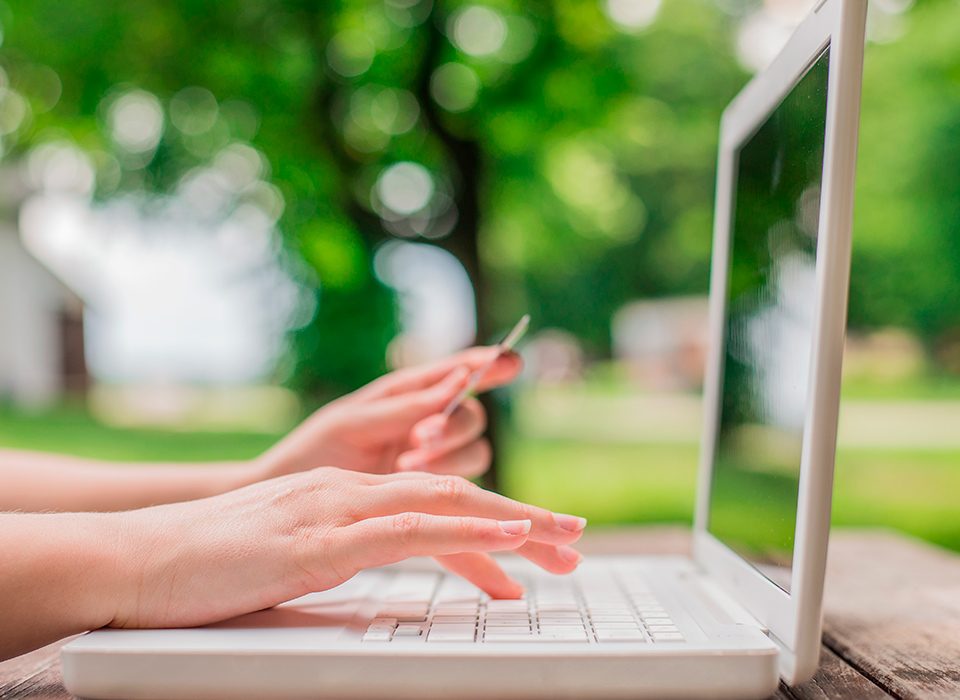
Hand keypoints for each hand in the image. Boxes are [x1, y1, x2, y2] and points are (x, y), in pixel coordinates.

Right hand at [108, 468, 585, 627]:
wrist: (135, 558)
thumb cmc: (202, 566)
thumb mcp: (284, 556)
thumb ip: (332, 556)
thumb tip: (367, 571)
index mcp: (341, 495)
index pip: (432, 502)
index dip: (490, 519)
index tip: (536, 541)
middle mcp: (348, 491)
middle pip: (453, 497)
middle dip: (521, 518)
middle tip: (573, 538)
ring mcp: (334, 511)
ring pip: (444, 506)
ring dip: (513, 521)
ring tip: (563, 539)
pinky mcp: (318, 542)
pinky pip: (409, 532)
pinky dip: (465, 532)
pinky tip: (506, 538)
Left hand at [258, 347, 521, 478]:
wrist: (287, 502)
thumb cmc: (314, 452)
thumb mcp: (354, 422)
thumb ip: (406, 406)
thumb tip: (458, 380)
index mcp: (408, 395)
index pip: (459, 372)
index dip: (488, 364)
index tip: (511, 359)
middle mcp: (425, 425)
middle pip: (471, 420)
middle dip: (453, 426)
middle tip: (421, 436)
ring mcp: (429, 462)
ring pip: (472, 454)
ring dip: (447, 457)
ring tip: (405, 463)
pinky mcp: (428, 496)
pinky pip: (459, 489)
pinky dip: (445, 483)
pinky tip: (410, 480)